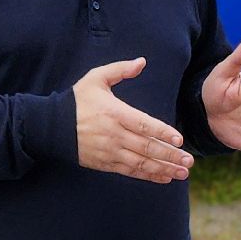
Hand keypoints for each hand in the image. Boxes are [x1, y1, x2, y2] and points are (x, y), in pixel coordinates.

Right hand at [73, 59, 192, 183]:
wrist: (51, 126)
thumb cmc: (76, 100)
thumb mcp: (96, 78)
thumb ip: (120, 69)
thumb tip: (142, 62)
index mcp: (115, 113)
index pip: (143, 125)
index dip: (162, 133)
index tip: (179, 140)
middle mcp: (114, 135)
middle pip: (147, 147)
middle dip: (170, 156)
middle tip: (189, 161)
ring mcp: (110, 151)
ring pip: (141, 163)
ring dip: (164, 169)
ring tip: (183, 172)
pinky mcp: (105, 163)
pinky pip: (130, 171)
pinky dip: (148, 176)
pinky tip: (164, 178)